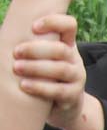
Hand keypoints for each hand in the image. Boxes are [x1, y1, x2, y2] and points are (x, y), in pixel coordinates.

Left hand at [11, 13, 92, 129]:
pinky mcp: (73, 96)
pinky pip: (59, 90)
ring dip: (36, 68)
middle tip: (16, 52)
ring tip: (16, 68)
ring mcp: (77, 78)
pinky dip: (40, 87)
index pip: (69, 25)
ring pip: (61, 69)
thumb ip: (32, 46)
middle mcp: (75, 59)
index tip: (33, 26)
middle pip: (61, 49)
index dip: (54, 22)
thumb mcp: (43, 58)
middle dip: (36, 49)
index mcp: (67, 45)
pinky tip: (24, 85)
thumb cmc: (45, 77)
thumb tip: (3, 35)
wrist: (64, 108)